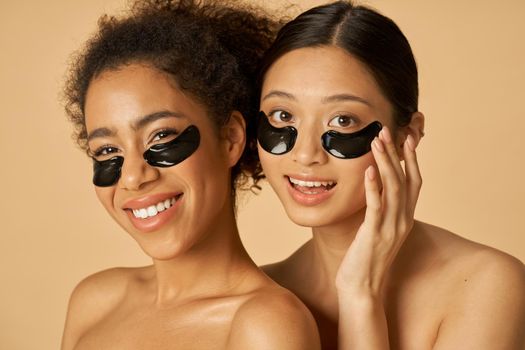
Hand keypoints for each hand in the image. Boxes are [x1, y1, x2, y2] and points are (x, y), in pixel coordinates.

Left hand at [335, 126, 421, 296]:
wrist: (362, 289)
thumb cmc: (364, 259)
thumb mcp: (377, 230)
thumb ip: (380, 210)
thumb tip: (373, 187)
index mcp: (404, 218)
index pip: (413, 182)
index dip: (412, 159)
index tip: (407, 137)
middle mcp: (402, 221)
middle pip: (406, 179)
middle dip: (397, 153)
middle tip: (387, 130)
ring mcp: (390, 228)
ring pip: (393, 188)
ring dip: (385, 162)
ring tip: (376, 141)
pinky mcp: (374, 235)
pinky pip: (376, 207)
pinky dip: (373, 187)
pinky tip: (367, 170)